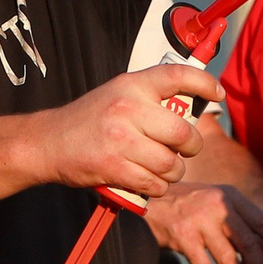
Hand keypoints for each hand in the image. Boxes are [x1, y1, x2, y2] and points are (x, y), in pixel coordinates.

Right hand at [44, 65, 220, 196]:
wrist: (47, 143)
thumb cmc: (87, 120)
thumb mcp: (116, 95)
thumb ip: (149, 98)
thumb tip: (191, 109)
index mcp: (131, 86)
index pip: (178, 76)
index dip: (204, 82)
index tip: (216, 94)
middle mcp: (127, 109)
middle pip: (183, 133)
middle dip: (190, 147)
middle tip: (182, 150)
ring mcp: (121, 140)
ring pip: (171, 164)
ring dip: (172, 172)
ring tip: (159, 168)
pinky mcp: (114, 168)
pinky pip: (154, 184)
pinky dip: (156, 187)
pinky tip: (145, 181)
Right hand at [147, 183, 262, 263]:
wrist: (147, 199)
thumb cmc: (187, 205)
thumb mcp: (215, 202)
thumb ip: (237, 219)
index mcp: (231, 196)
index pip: (262, 221)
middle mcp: (218, 205)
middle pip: (248, 242)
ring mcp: (199, 220)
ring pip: (227, 258)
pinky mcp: (182, 235)